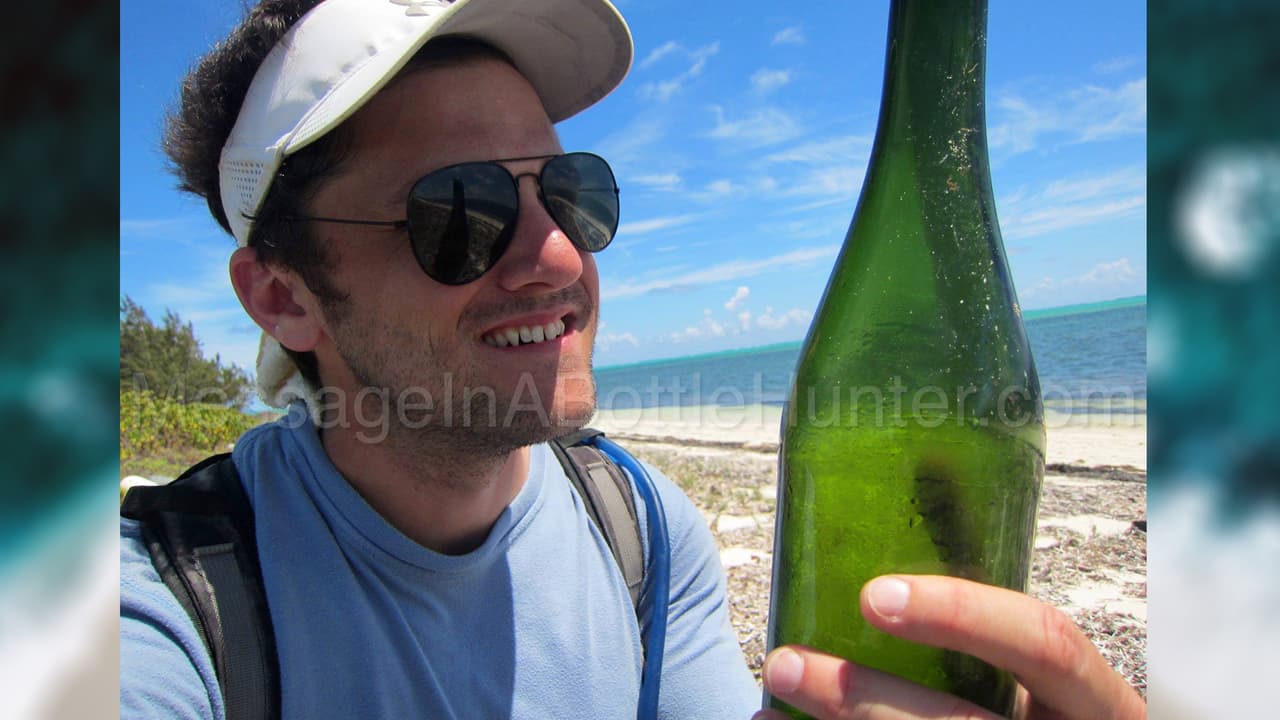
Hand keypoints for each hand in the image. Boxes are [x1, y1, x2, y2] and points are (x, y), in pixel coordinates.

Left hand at [753, 575, 1144, 719]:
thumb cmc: (1044, 712)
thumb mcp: (1043, 673)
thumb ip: (989, 617)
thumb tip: (922, 470)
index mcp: (1096, 700)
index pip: (1046, 644)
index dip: (963, 616)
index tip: (875, 596)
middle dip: (863, 697)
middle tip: (782, 662)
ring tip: (766, 708)